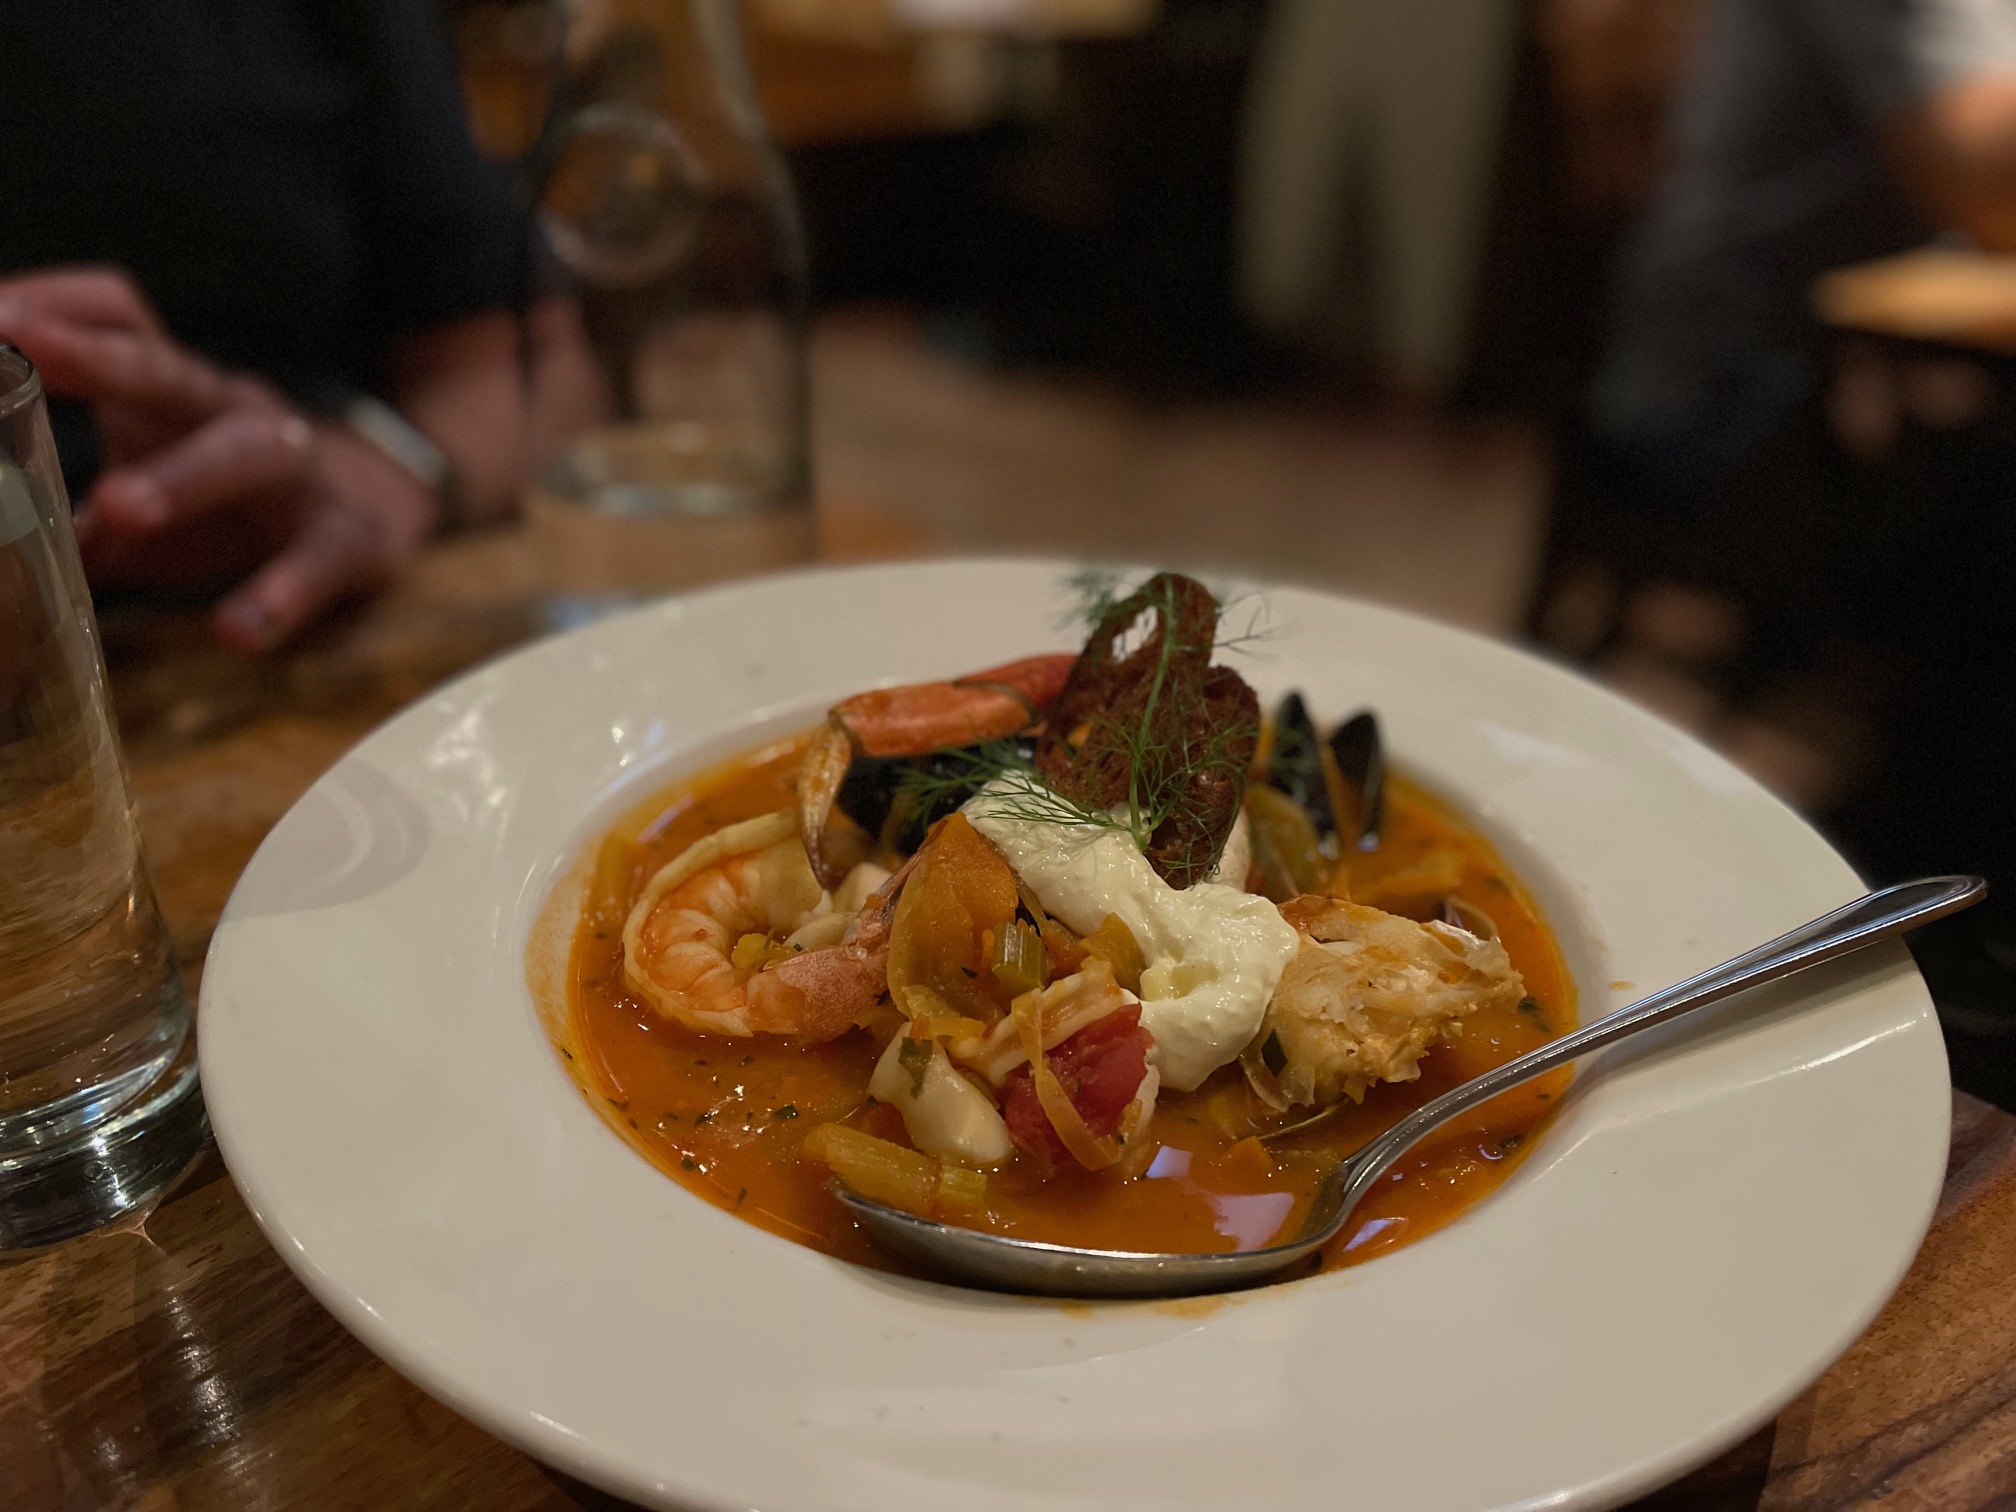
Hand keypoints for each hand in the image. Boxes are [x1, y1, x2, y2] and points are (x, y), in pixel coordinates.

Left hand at [0, 268, 440, 651]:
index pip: (121, 313)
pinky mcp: (352, 537)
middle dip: (103, 361)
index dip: (56, 303)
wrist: (373, 518)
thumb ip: (60, 515)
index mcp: (175, 392)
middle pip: (172, 372)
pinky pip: (320, 559)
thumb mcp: (142, 495)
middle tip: (28, 349)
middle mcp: (236, 413)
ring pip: (247, 455)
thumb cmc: (228, 508)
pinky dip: (280, 595)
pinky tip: (236, 632)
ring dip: (182, 476)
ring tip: (118, 510)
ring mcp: (298, 473)